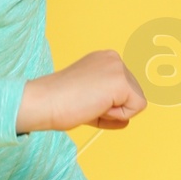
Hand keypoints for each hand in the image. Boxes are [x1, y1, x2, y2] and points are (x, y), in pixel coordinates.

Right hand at [17, 49, 145, 134]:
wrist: (45, 102)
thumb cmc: (58, 102)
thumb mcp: (87, 96)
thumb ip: (107, 102)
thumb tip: (126, 120)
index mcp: (104, 59)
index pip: (123, 90)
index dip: (107, 105)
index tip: (85, 100)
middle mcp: (113, 59)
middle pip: (133, 96)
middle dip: (113, 109)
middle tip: (86, 104)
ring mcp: (118, 69)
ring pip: (135, 103)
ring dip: (114, 113)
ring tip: (90, 105)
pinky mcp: (121, 82)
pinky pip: (135, 110)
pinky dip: (116, 117)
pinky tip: (96, 107)